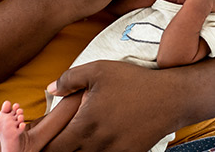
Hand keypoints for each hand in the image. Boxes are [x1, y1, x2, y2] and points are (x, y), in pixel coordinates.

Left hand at [43, 61, 181, 151]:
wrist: (171, 98)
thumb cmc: (133, 81)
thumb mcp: (98, 70)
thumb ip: (69, 79)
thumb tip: (50, 89)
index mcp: (85, 126)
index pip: (53, 149)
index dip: (44, 146)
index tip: (44, 138)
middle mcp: (97, 145)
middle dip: (60, 149)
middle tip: (60, 137)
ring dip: (79, 150)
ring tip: (79, 138)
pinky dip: (97, 151)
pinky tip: (98, 140)